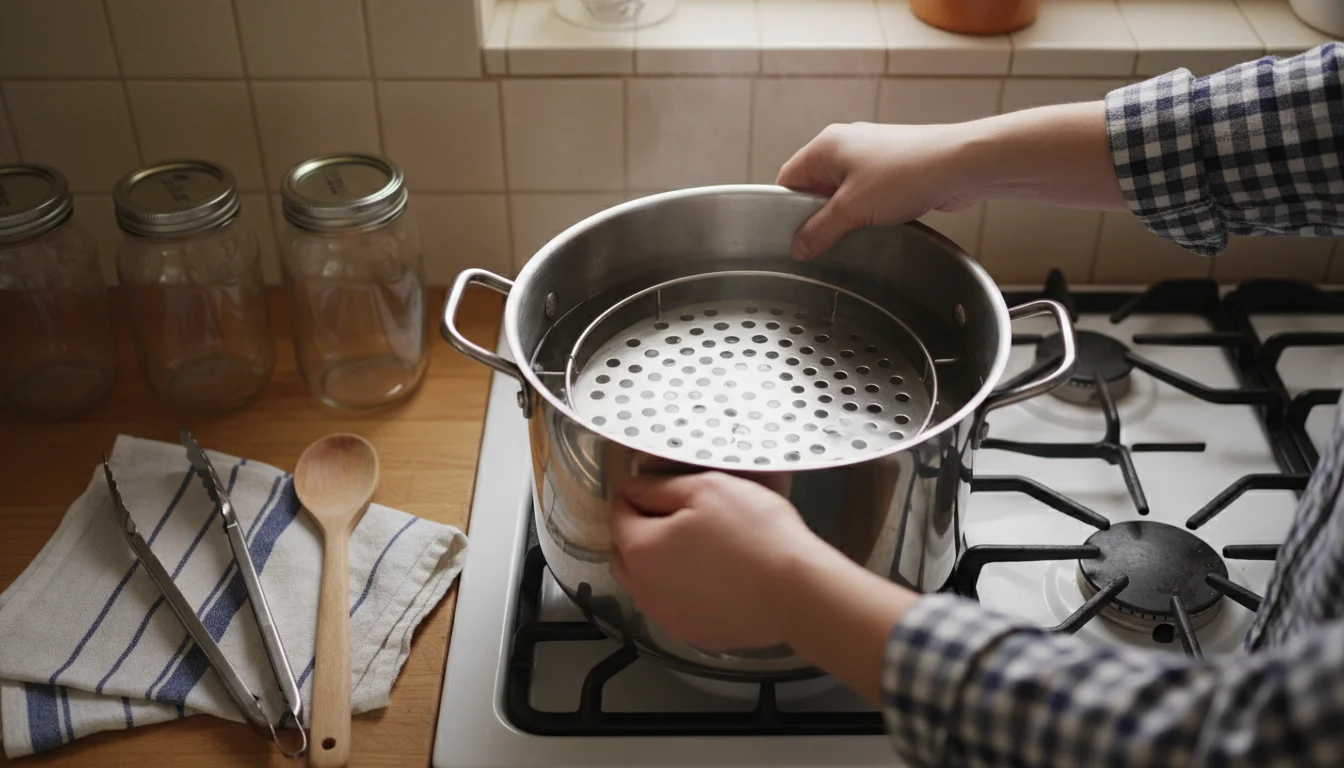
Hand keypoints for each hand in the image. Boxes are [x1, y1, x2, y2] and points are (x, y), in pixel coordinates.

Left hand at [608, 472, 824, 650]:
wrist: (796, 591)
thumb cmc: (754, 533)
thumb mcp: (706, 488)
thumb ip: (660, 487)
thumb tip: (634, 490)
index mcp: (640, 549)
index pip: (618, 514)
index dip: (633, 494)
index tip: (652, 486)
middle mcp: (644, 590)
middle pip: (624, 553)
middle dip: (639, 531)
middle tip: (674, 514)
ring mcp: (669, 617)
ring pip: (648, 584)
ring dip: (659, 563)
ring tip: (694, 547)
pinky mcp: (695, 634)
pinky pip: (676, 606)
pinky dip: (683, 590)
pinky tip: (713, 577)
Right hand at [776, 121, 983, 260]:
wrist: (959, 165)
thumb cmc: (907, 172)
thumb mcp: (852, 209)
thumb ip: (820, 231)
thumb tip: (799, 246)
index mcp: (826, 146)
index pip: (789, 178)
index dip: (785, 208)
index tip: (789, 235)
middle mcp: (846, 146)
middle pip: (815, 187)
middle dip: (818, 215)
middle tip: (822, 241)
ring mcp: (872, 156)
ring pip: (843, 193)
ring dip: (846, 216)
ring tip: (854, 234)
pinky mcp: (893, 169)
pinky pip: (867, 195)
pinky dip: (868, 212)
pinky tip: (877, 227)